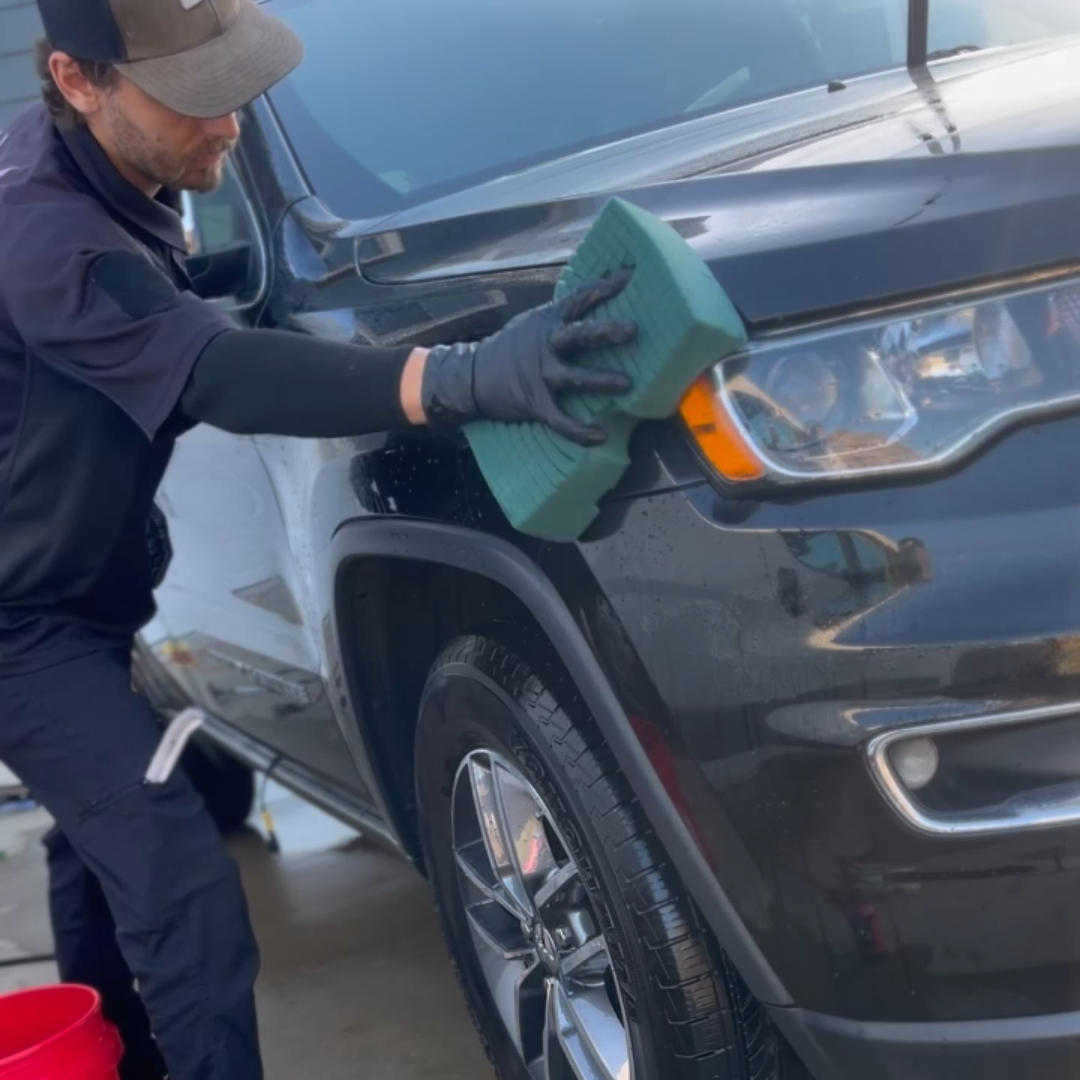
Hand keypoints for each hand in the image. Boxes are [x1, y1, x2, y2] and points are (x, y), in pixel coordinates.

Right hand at [420, 272, 636, 445]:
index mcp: (549, 322)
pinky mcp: (535, 403)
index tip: (631, 276)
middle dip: (605, 331)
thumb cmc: (512, 347)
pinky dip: (579, 431)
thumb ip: (562, 314)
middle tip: (632, 330)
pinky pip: (560, 420)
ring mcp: (541, 375)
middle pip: (578, 334)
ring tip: (626, 383)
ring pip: (574, 377)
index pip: (579, 299)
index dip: (604, 287)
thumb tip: (595, 298)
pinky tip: (600, 437)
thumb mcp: (535, 322)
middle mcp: (547, 345)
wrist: (473, 376)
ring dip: (599, 379)